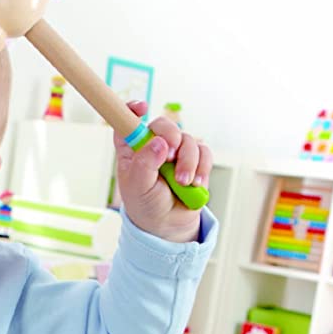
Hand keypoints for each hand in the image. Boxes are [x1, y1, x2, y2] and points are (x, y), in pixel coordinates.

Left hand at [113, 100, 209, 242]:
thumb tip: (158, 143)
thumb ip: (145, 164)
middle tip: (170, 156)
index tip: (142, 108)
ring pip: (188, 140)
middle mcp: (153, 145)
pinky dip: (202, 167)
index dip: (133, 110)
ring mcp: (175, 151)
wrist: (167, 224)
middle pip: (163, 125)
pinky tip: (196, 183)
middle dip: (171, 137)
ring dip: (188, 161)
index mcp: (131, 149)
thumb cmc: (146, 204)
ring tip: (183, 183)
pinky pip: (204, 152)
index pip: (128, 122)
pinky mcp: (195, 160)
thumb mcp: (138, 187)